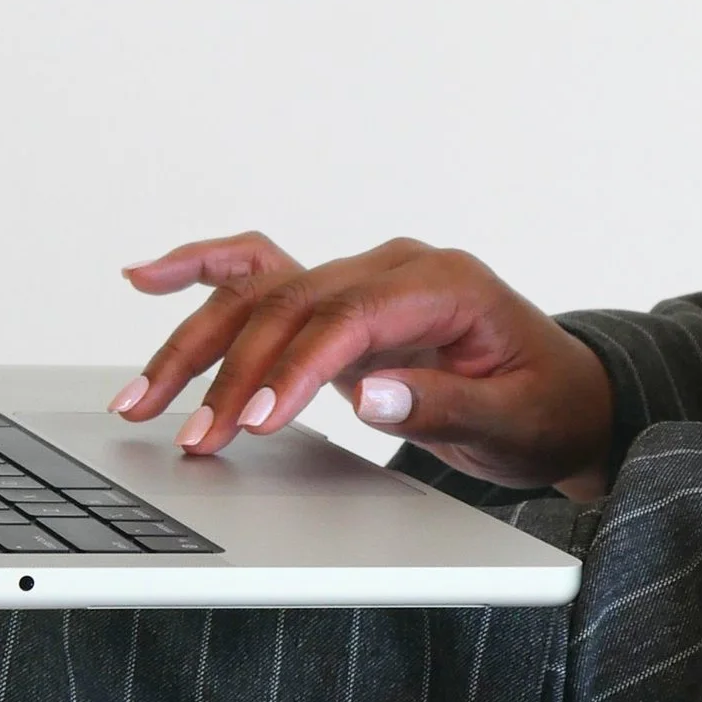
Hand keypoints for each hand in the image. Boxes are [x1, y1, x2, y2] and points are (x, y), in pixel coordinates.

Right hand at [113, 232, 614, 499]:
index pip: (348, 318)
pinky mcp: (336, 298)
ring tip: (140, 395)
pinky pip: (260, 273)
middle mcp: (393, 265)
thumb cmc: (541, 407)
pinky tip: (145, 276)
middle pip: (290, 305)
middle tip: (194, 436)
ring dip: (196, 343)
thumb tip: (374, 397)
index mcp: (443, 282)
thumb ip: (442, 404)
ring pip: (261, 296)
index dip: (293, 369)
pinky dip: (202, 272)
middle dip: (231, 372)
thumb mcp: (510, 419)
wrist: (561, 396)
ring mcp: (359, 275)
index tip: (254, 421)